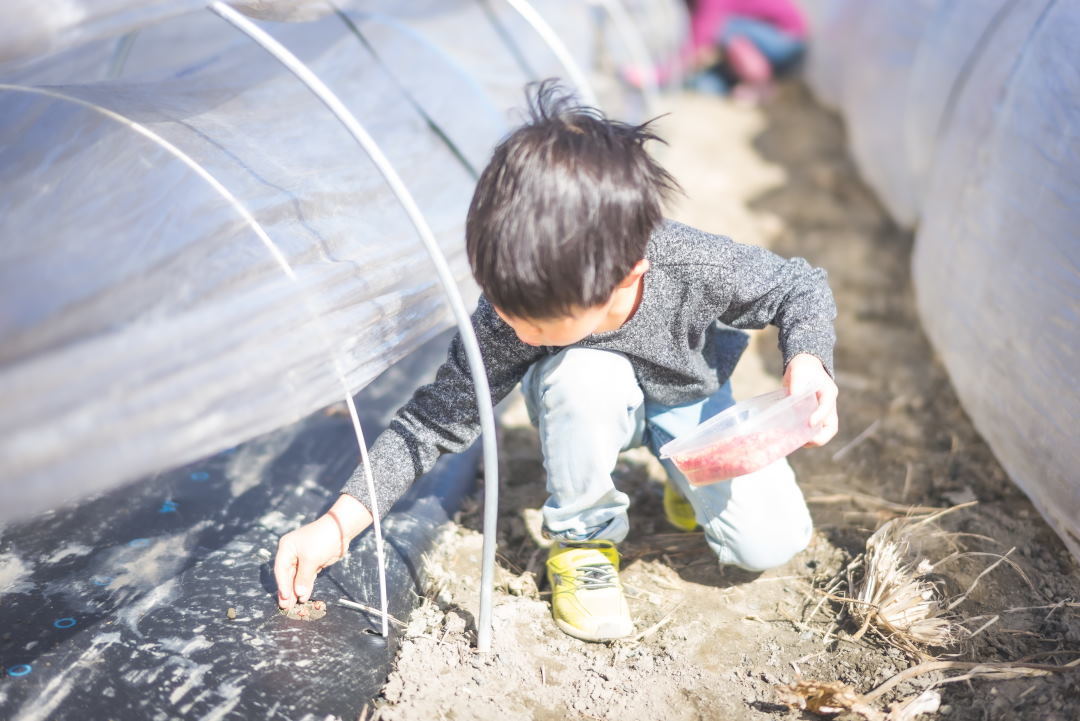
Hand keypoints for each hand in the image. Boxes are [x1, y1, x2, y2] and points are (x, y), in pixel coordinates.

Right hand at [274, 493, 372, 609]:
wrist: (341, 530)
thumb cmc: (322, 540)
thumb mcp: (311, 559)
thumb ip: (304, 578)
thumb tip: (299, 595)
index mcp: (286, 548)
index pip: (281, 570)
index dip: (282, 585)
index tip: (284, 598)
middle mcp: (292, 553)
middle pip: (287, 575)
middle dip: (288, 591)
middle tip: (286, 607)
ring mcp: (302, 558)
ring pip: (296, 578)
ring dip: (295, 591)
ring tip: (292, 606)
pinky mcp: (313, 563)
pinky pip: (306, 577)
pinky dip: (305, 587)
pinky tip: (303, 597)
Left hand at [783, 353, 838, 446]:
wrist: (802, 367)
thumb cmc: (803, 368)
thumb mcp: (799, 372)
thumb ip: (797, 384)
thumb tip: (794, 400)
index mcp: (828, 393)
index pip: (828, 406)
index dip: (820, 416)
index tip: (810, 423)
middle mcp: (827, 406)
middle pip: (830, 427)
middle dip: (820, 437)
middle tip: (805, 441)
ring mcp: (820, 413)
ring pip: (822, 432)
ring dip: (810, 440)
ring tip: (795, 441)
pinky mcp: (811, 417)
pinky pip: (811, 431)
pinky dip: (803, 436)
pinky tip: (790, 437)